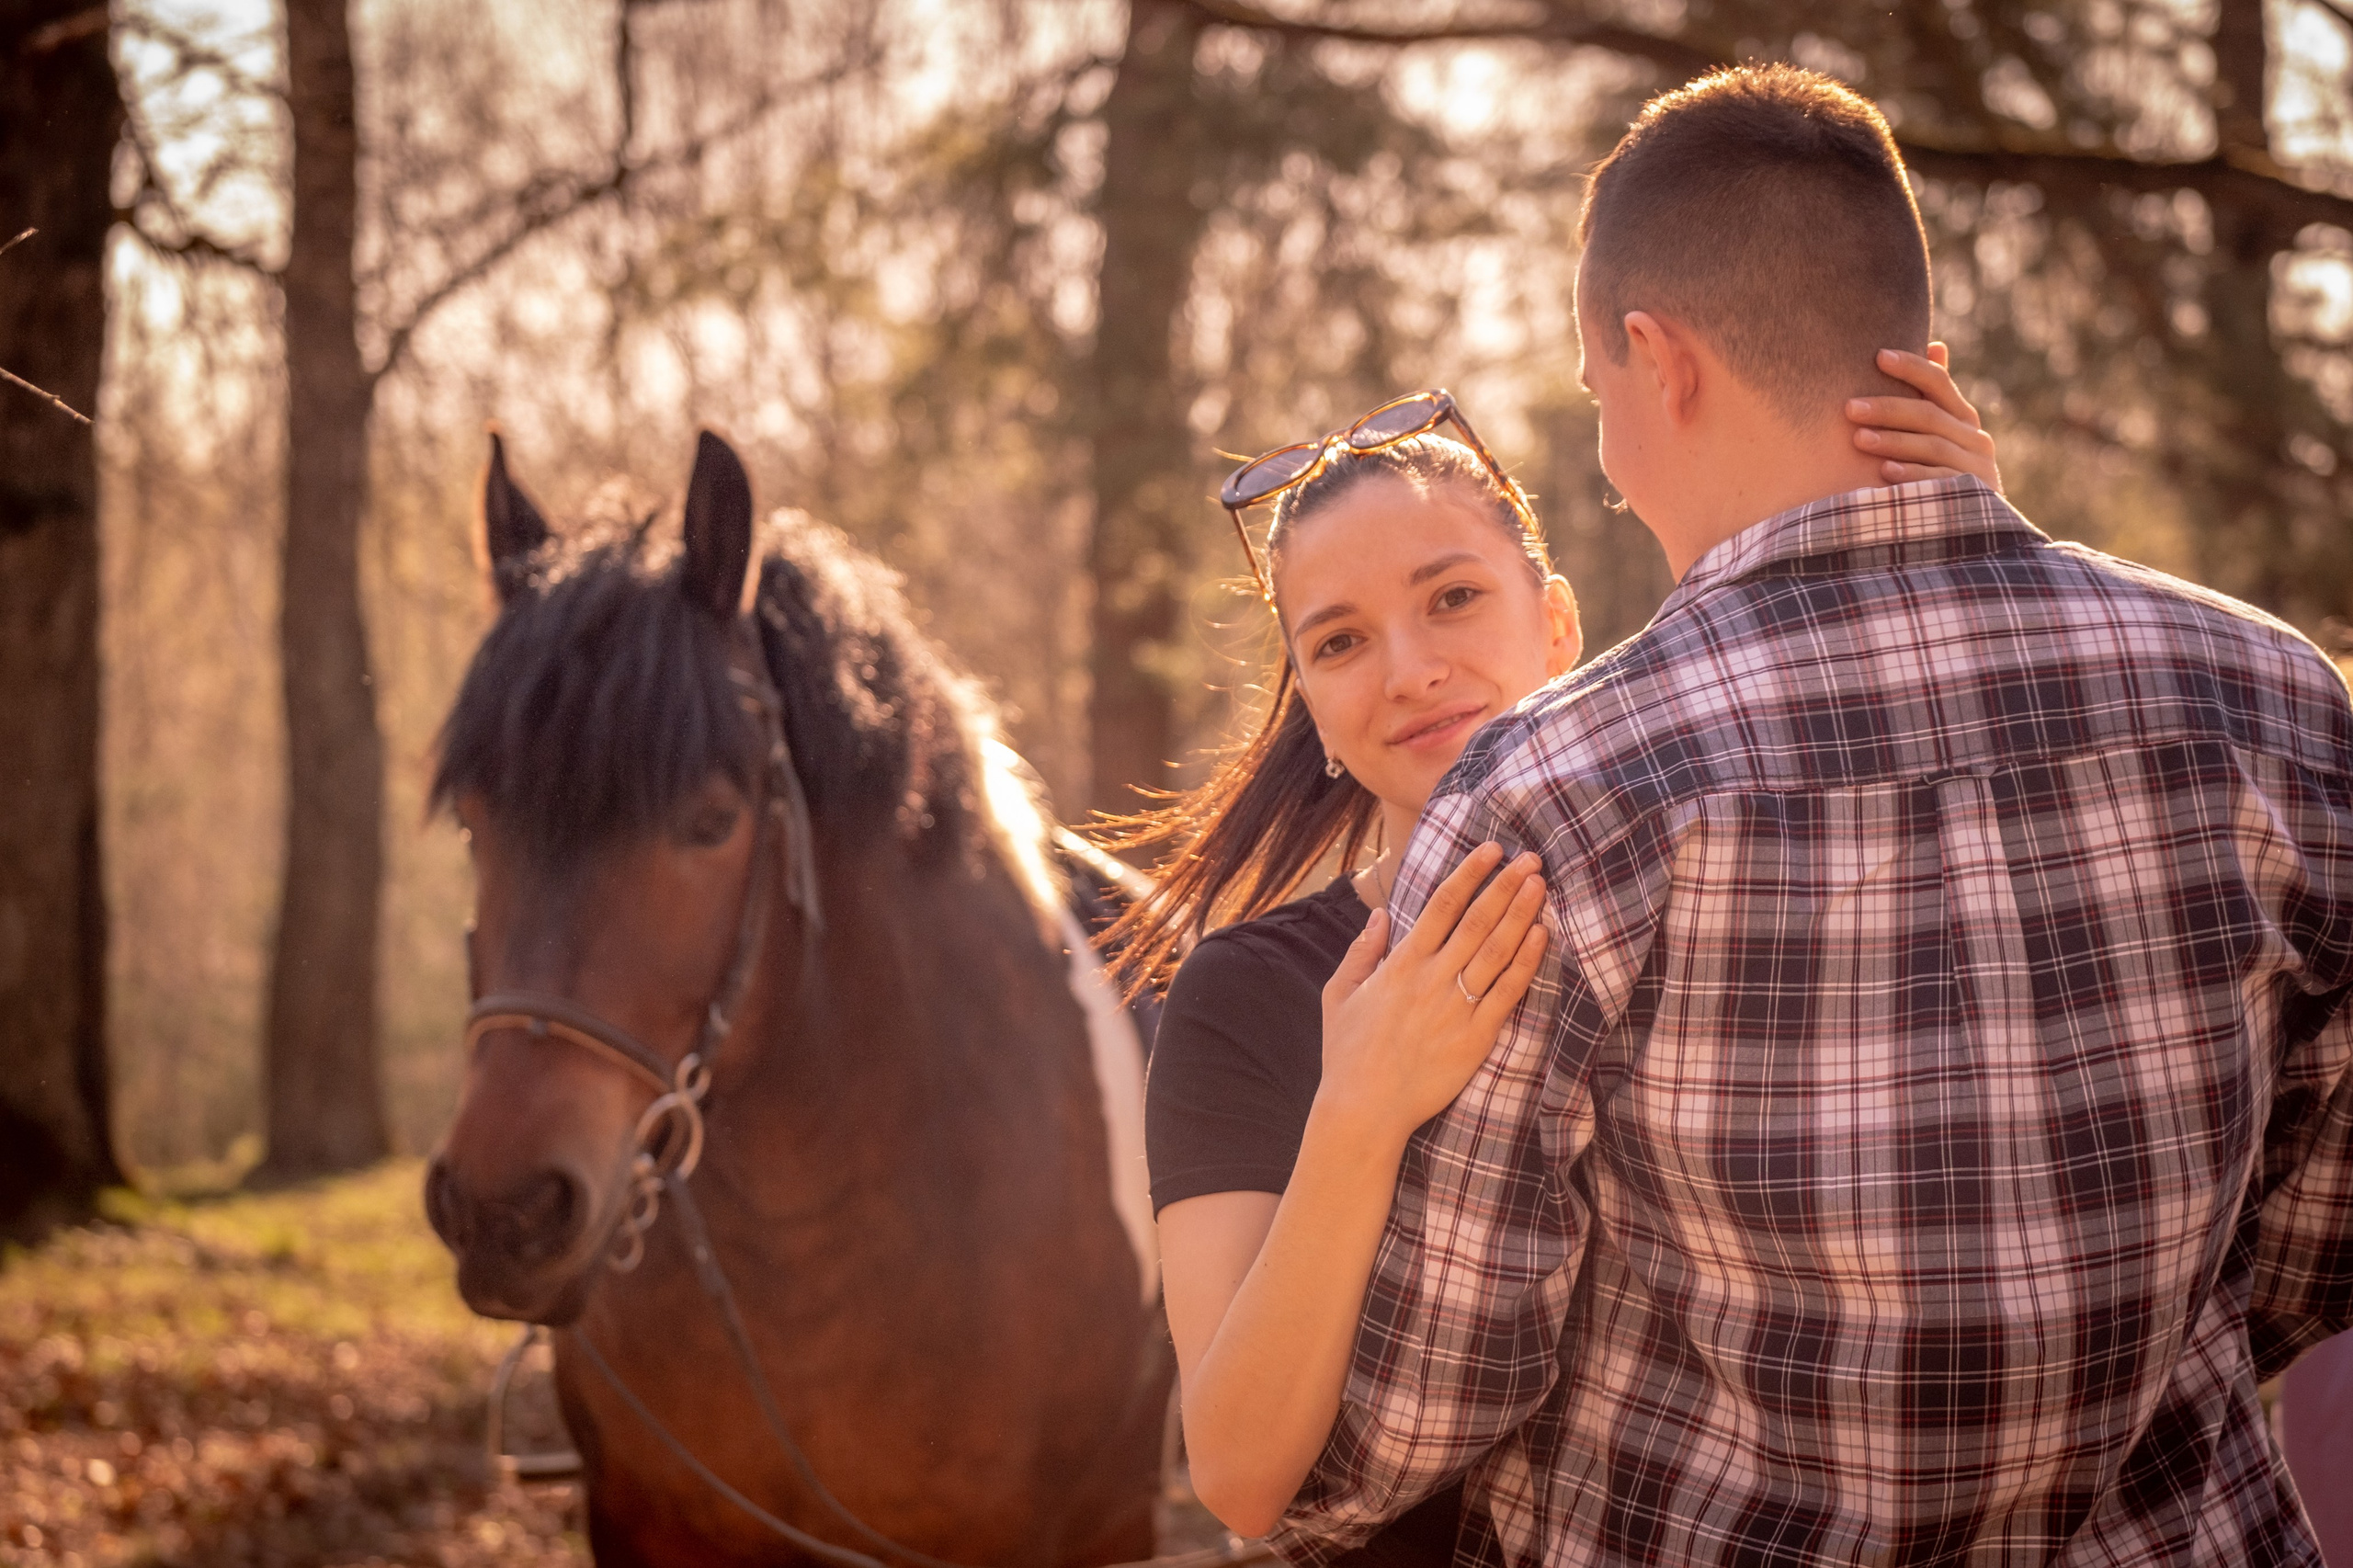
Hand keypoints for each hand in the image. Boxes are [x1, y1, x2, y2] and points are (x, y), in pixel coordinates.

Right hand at [1317, 843, 1548, 1143]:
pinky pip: (1508, 992)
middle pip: (1477, 920)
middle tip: (1531, 857)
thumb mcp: (1339, 996)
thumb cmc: (1347, 1054)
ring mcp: (1457, 1007)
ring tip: (1540, 885)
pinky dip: (1527, 962)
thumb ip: (1361, 951)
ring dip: (1521, 914)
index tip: (1491, 849)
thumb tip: (1379, 913)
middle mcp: (1432, 979)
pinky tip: (1542, 936)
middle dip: (1506, 884)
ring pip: (1497, 950)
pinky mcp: (1476, 1037)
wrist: (1364, 1109)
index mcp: (1401, 964)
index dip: (1470, 873)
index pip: (1441, 904)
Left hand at [1845, 342, 2002, 493]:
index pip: (1938, 382)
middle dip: (1888, 409)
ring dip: (1893, 441)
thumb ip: (1934, 397)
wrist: (1971, 527)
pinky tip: (1884, 472)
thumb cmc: (1944, 472)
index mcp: (1963, 418)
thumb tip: (1936, 345)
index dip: (1910, 367)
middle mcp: (1973, 439)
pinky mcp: (1971, 497)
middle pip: (1928, 415)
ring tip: (1858, 439)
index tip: (1878, 356)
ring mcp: (1975, 468)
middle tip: (1849, 407)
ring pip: (1932, 446)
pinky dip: (1912, 475)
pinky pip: (1939, 482)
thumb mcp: (1941, 434)